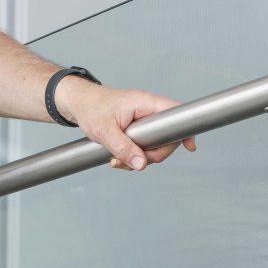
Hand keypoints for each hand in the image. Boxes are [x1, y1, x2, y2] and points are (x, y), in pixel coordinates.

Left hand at [56, 78, 196, 170]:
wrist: (77, 103)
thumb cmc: (90, 108)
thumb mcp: (104, 130)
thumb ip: (123, 147)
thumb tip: (141, 164)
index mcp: (144, 103)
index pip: (174, 113)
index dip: (183, 130)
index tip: (189, 146)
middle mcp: (147, 111)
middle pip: (166, 138)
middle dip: (151, 155)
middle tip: (131, 162)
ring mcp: (143, 120)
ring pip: (154, 146)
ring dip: (138, 158)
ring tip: (116, 161)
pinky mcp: (137, 130)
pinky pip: (143, 147)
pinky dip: (132, 156)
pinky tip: (117, 159)